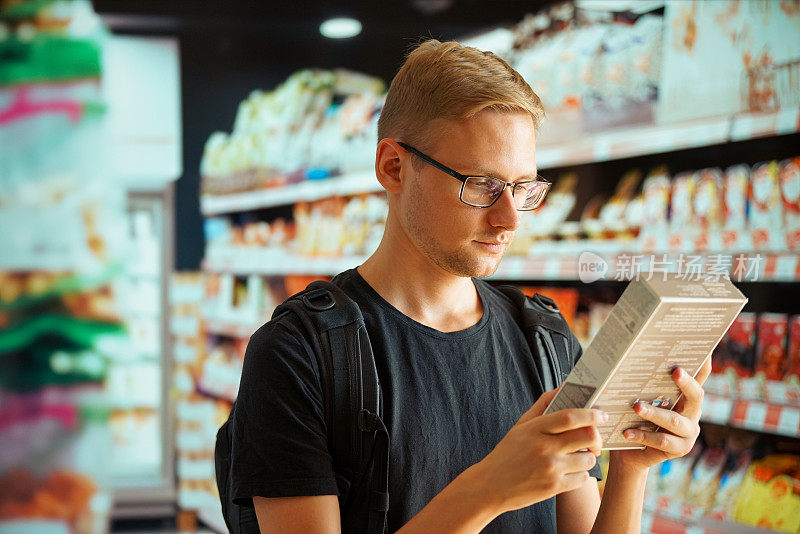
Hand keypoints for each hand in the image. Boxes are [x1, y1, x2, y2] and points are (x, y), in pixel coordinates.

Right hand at [474, 388, 606, 514]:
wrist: (490, 486)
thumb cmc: (507, 454)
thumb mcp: (520, 426)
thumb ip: (542, 405)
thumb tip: (562, 387)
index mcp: (535, 429)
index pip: (570, 416)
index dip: (591, 414)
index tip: (601, 414)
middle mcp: (544, 447)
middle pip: (587, 436)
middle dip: (597, 438)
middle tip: (595, 441)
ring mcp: (550, 468)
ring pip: (588, 459)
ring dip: (588, 458)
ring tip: (576, 459)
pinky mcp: (553, 488)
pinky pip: (582, 479)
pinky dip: (580, 475)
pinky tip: (568, 473)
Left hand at [612, 358, 710, 472]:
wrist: (630, 453)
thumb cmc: (635, 419)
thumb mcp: (642, 400)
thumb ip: (644, 385)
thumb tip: (634, 359)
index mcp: (685, 397)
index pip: (699, 377)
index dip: (704, 364)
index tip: (707, 350)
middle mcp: (692, 412)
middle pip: (696, 396)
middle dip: (686, 383)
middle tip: (675, 371)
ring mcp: (689, 432)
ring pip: (674, 421)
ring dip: (654, 413)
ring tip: (636, 407)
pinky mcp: (680, 449)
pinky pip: (661, 441)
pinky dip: (642, 435)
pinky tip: (627, 432)